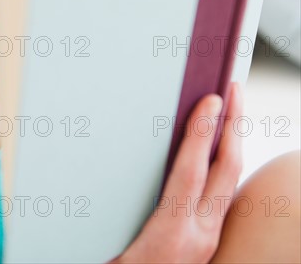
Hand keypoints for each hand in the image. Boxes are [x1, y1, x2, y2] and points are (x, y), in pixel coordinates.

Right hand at [109, 83, 242, 263]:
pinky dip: (225, 165)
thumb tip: (100, 171)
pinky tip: (218, 151)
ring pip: (231, 183)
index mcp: (170, 234)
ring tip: (230, 112)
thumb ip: (113, 210)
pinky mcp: (208, 241)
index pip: (191, 172)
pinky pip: (224, 196)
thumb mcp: (110, 244)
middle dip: (234, 128)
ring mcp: (207, 240)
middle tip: (235, 91)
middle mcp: (198, 236)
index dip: (201, 133)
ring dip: (232, 143)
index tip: (213, 100)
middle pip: (226, 173)